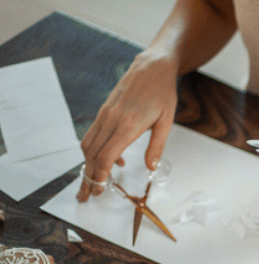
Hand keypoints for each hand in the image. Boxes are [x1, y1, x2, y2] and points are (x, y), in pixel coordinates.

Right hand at [77, 50, 178, 201]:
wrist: (152, 67)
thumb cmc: (162, 94)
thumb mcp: (167, 122)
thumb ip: (157, 146)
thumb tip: (150, 168)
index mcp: (127, 125)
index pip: (106, 156)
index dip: (99, 175)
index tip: (98, 190)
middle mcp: (111, 120)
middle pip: (92, 155)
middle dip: (88, 177)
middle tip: (86, 196)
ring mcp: (105, 114)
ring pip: (88, 145)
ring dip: (87, 166)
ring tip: (90, 184)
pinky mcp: (104, 111)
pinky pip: (94, 135)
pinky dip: (94, 151)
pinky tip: (110, 162)